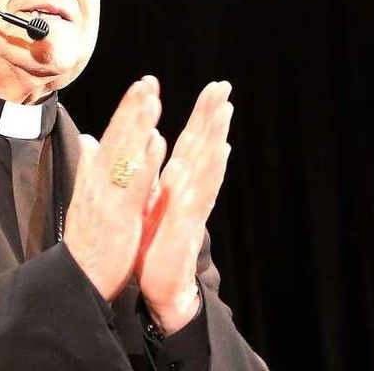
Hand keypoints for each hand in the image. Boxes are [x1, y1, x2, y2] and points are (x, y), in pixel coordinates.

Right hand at [63, 76, 167, 301]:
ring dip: (139, 125)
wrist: (79, 277)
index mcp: (94, 177)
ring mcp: (107, 197)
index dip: (126, 110)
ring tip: (153, 99)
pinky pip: (134, 184)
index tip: (141, 86)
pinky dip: (145, 161)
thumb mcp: (86, 197)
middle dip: (133, 107)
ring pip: (124, 154)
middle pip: (116, 137)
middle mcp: (98, 182)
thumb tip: (88, 137)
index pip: (111, 135)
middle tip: (149, 81)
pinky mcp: (118, 216)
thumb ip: (88, 164)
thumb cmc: (89, 239)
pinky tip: (157, 142)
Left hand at [135, 81, 233, 334]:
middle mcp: (188, 191)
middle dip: (213, 117)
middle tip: (225, 86)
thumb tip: (154, 146)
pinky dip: (205, 179)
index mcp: (177, 183)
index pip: (191, 142)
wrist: (158, 287)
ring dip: (215, 140)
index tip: (213, 87)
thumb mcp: (149, 203)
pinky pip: (196, 200)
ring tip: (224, 114)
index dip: (202, 115)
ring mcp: (190, 208)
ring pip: (205, 168)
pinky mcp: (185, 228)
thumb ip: (152, 174)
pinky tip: (214, 160)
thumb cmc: (154, 244)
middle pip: (203, 148)